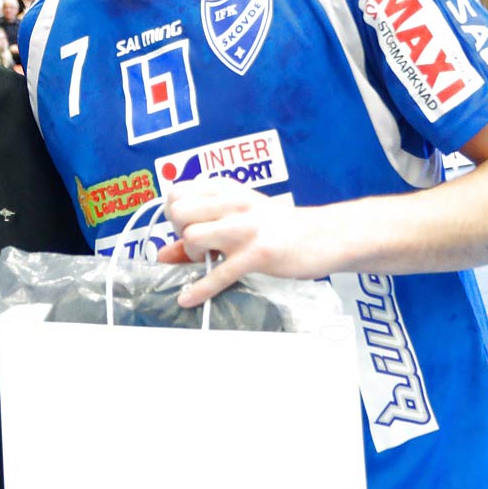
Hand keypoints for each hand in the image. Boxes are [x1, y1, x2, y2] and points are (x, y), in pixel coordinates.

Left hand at [155, 179, 334, 307]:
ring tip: (207, 260)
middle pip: (178, 211)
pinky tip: (188, 299)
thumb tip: (162, 253)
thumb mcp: (238, 218)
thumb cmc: (278, 227)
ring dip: (191, 255)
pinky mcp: (257, 254)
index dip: (173, 212)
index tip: (185, 226)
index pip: (176, 191)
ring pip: (192, 237)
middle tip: (196, 244)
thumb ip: (200, 231)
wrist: (325, 235)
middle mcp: (233, 203)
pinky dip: (199, 290)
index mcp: (227, 189)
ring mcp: (246, 228)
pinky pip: (218, 274)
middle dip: (178, 232)